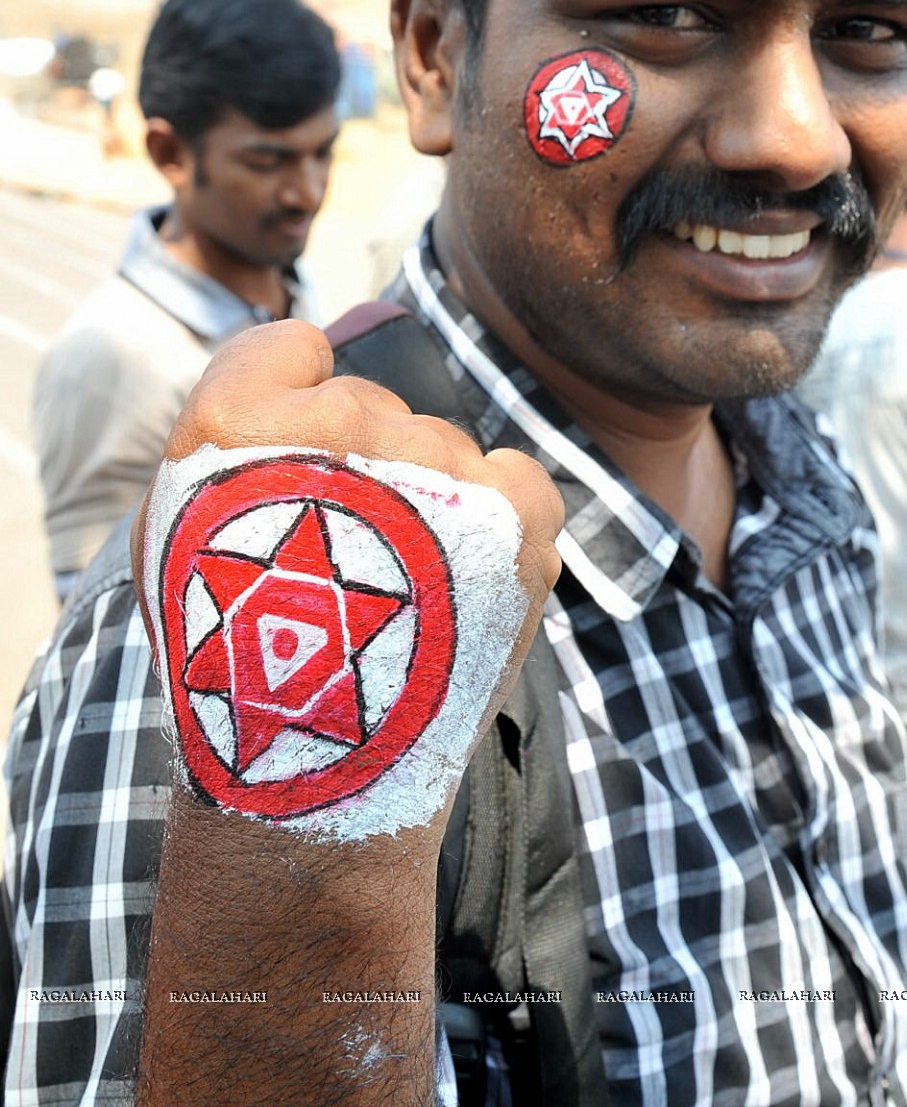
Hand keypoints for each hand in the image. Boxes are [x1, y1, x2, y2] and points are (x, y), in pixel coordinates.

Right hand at [131, 319, 563, 842]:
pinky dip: (498, 520)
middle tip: (345, 561)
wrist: (314, 774)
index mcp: (240, 418)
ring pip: (441, 446)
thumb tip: (309, 363)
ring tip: (398, 596)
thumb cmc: (231, 656)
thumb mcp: (178, 529)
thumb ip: (237, 434)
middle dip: (362, 467)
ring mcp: (436, 465)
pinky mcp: (514, 514)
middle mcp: (343, 422)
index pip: (289, 344)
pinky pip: (514, 475)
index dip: (295, 399)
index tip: (298, 458)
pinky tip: (461, 580)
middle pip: (370, 402)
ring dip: (428, 501)